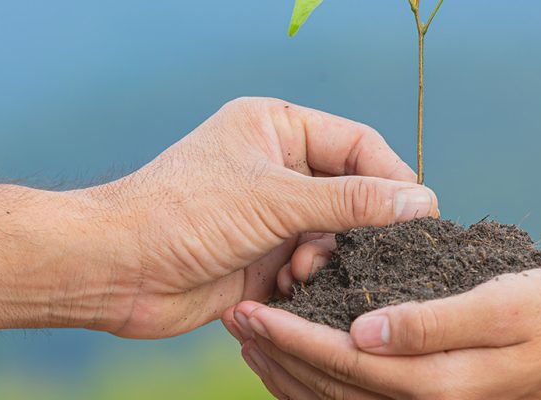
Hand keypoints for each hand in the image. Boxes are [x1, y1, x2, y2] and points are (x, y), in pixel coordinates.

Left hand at [83, 97, 438, 338]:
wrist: (118, 269)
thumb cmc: (183, 213)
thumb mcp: (274, 199)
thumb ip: (351, 201)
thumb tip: (419, 202)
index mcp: (277, 128)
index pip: (358, 144)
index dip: (392, 178)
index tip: (421, 215)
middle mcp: (277, 167)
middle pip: (352, 192)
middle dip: (358, 226)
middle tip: (371, 253)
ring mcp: (271, 214)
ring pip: (335, 236)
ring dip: (328, 257)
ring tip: (302, 270)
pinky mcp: (263, 257)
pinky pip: (312, 267)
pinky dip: (309, 280)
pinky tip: (287, 288)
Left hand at [223, 268, 540, 398]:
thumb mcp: (503, 304)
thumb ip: (432, 320)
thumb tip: (362, 332)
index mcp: (438, 382)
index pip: (345, 361)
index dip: (292, 336)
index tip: (250, 309)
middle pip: (330, 385)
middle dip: (277, 351)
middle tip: (233, 316)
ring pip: (336, 395)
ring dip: (288, 366)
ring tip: (249, 333)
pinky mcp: (430, 396)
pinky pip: (358, 396)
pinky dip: (319, 379)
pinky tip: (296, 355)